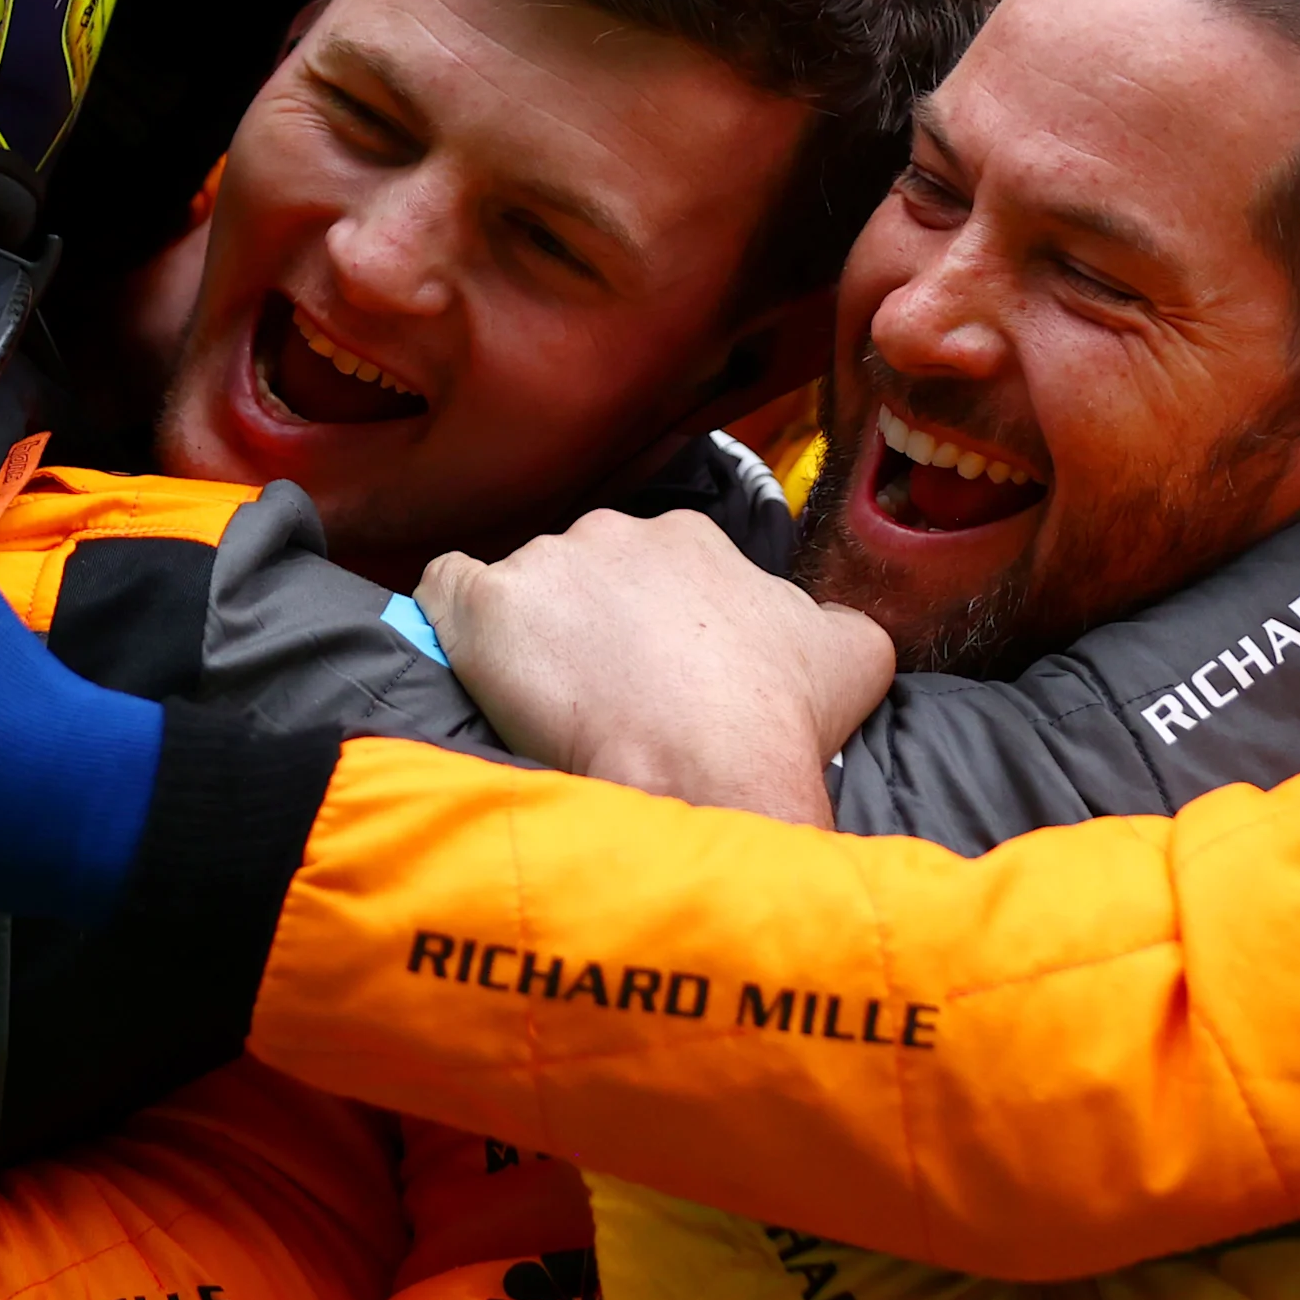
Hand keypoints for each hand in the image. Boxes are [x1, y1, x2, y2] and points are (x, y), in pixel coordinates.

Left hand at [419, 510, 891, 825]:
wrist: (708, 768)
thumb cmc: (778, 718)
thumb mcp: (852, 655)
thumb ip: (832, 621)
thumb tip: (822, 622)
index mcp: (692, 538)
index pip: (660, 570)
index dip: (659, 628)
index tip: (662, 681)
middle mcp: (615, 531)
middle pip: (591, 576)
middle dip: (596, 629)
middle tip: (610, 703)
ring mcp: (544, 564)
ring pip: (528, 594)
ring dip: (535, 641)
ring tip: (549, 711)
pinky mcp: (483, 607)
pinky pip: (447, 592)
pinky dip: (454, 620)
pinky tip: (469, 659)